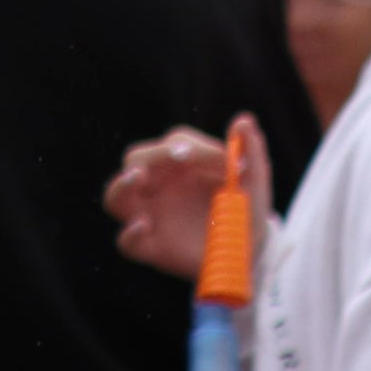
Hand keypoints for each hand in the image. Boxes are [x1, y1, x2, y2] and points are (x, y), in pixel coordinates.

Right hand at [106, 118, 260, 279]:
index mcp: (181, 163)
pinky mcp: (150, 247)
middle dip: (156, 155)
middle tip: (183, 156)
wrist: (250, 250)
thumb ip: (251, 151)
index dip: (196, 146)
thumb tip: (244, 120)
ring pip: (115, 197)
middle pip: (137, 159)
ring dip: (122, 185)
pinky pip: (126, 242)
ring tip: (138, 177)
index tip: (226, 159)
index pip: (176, 143)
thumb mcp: (255, 182)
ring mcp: (148, 214)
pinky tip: (143, 225)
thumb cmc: (246, 208)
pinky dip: (130, 234)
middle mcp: (157, 185)